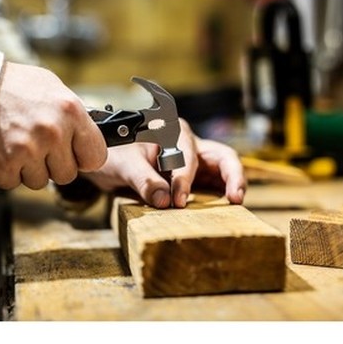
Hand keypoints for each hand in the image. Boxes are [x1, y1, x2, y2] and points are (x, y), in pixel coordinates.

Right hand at [0, 62, 106, 188]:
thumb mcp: (51, 87)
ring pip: (40, 182)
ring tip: (17, 144)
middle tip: (39, 147)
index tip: (76, 154)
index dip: (84, 157)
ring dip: (29, 169)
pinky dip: (7, 172)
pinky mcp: (4, 165)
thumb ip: (72, 115)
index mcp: (70, 112)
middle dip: (54, 165)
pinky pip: (14, 183)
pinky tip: (1, 150)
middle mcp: (52, 133)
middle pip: (67, 175)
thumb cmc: (12, 86)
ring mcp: (27, 151)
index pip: (95, 156)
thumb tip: (87, 136)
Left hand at [84, 118, 245, 207]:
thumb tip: (163, 200)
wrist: (106, 162)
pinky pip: (212, 186)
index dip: (185, 178)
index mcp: (172, 132)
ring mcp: (192, 162)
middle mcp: (187, 144)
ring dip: (230, 186)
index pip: (188, 154)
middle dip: (232, 175)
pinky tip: (222, 211)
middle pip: (221, 156)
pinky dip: (218, 197)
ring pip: (222, 170)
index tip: (177, 200)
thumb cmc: (113, 154)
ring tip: (237, 205)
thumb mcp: (123, 165)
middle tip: (236, 198)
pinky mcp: (192, 178)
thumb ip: (143, 179)